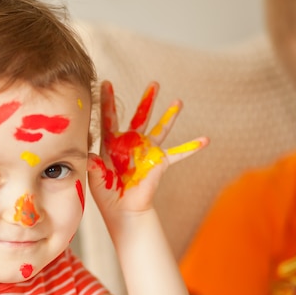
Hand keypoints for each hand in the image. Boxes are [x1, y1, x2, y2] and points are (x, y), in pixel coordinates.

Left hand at [88, 80, 208, 213]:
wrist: (123, 211)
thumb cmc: (106, 195)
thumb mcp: (95, 178)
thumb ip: (93, 165)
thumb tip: (89, 156)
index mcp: (112, 145)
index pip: (109, 119)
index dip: (108, 102)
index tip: (106, 83)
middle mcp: (132, 144)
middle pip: (140, 117)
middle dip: (147, 101)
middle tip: (154, 83)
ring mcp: (147, 152)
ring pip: (160, 129)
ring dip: (170, 116)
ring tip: (178, 101)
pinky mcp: (160, 163)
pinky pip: (178, 154)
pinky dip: (191, 147)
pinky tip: (206, 140)